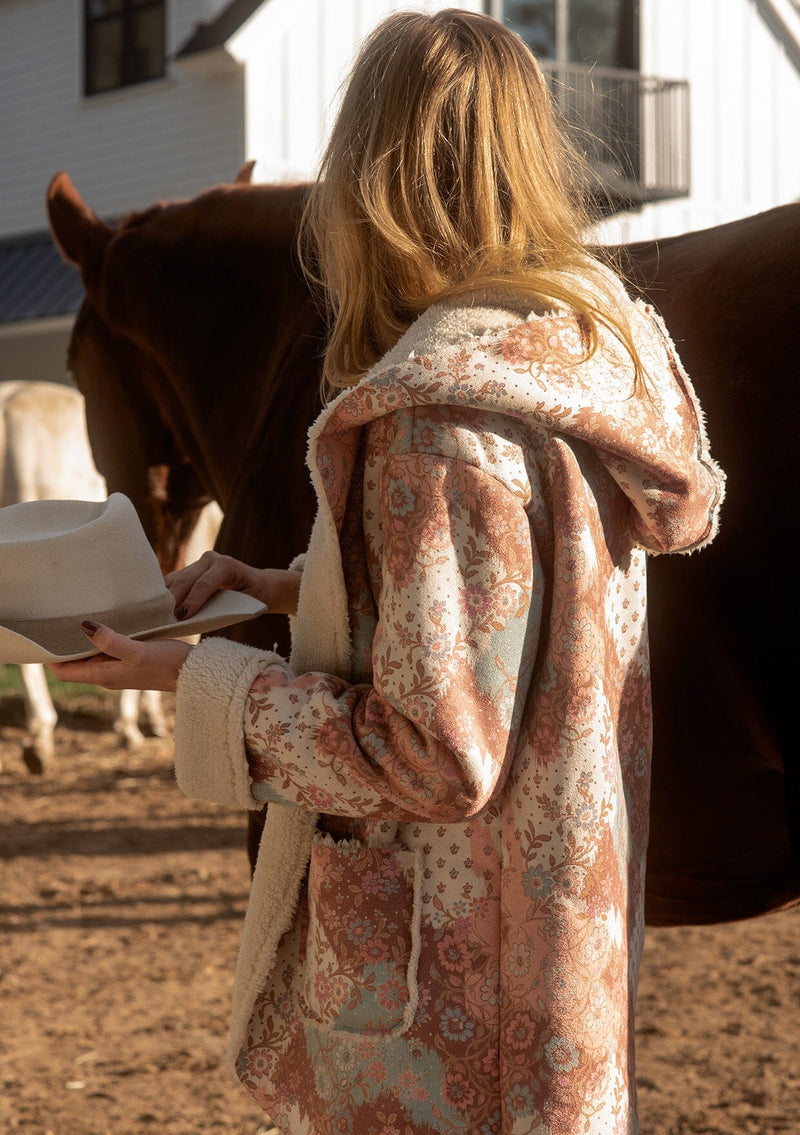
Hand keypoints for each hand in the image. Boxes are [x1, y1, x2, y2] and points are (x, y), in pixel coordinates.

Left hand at [48, 622, 191, 691]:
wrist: (196, 673)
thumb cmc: (169, 664)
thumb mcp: (139, 651)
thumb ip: (113, 641)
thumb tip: (85, 627)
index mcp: (104, 675)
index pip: (64, 672)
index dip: (50, 657)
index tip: (44, 635)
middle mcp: (108, 674)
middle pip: (74, 663)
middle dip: (63, 646)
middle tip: (57, 620)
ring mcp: (120, 668)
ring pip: (90, 656)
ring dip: (82, 641)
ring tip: (77, 617)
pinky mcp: (132, 661)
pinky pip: (106, 651)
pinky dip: (100, 638)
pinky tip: (106, 623)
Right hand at [166, 553, 300, 619]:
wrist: (258, 585)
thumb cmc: (253, 598)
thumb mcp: (245, 605)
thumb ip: (223, 609)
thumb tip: (196, 621)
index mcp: (227, 565)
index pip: (204, 584)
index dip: (192, 600)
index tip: (181, 617)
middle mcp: (211, 559)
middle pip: (186, 580)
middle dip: (173, 600)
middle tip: (163, 620)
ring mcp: (199, 562)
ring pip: (176, 579)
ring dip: (165, 597)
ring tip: (156, 616)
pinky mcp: (191, 569)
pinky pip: (174, 581)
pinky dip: (165, 595)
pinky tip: (157, 608)